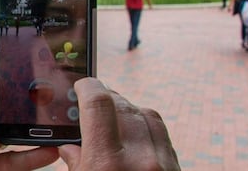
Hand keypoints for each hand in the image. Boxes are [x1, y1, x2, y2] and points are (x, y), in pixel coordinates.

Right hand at [59, 78, 180, 170]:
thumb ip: (76, 164)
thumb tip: (71, 147)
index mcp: (108, 165)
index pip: (98, 104)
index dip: (88, 86)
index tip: (82, 85)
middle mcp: (140, 160)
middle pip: (122, 106)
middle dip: (106, 100)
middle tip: (93, 105)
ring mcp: (164, 162)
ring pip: (145, 113)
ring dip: (127, 111)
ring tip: (113, 122)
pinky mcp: (177, 166)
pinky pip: (161, 132)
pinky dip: (145, 126)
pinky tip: (134, 135)